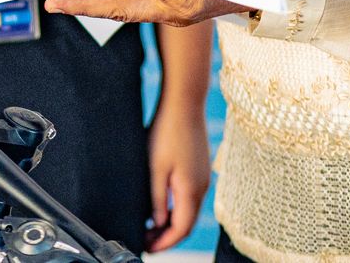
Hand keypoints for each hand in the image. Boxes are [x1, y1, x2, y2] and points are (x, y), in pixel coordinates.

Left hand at [145, 99, 210, 251]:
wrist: (184, 102)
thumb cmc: (166, 131)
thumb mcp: (155, 167)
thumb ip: (157, 198)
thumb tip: (159, 223)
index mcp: (191, 189)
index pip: (180, 229)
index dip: (165, 243)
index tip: (147, 248)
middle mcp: (202, 186)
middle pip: (187, 223)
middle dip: (168, 237)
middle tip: (146, 241)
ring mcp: (203, 177)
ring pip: (189, 211)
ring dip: (172, 223)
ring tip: (150, 227)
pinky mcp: (200, 168)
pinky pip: (190, 197)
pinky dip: (177, 209)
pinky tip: (161, 206)